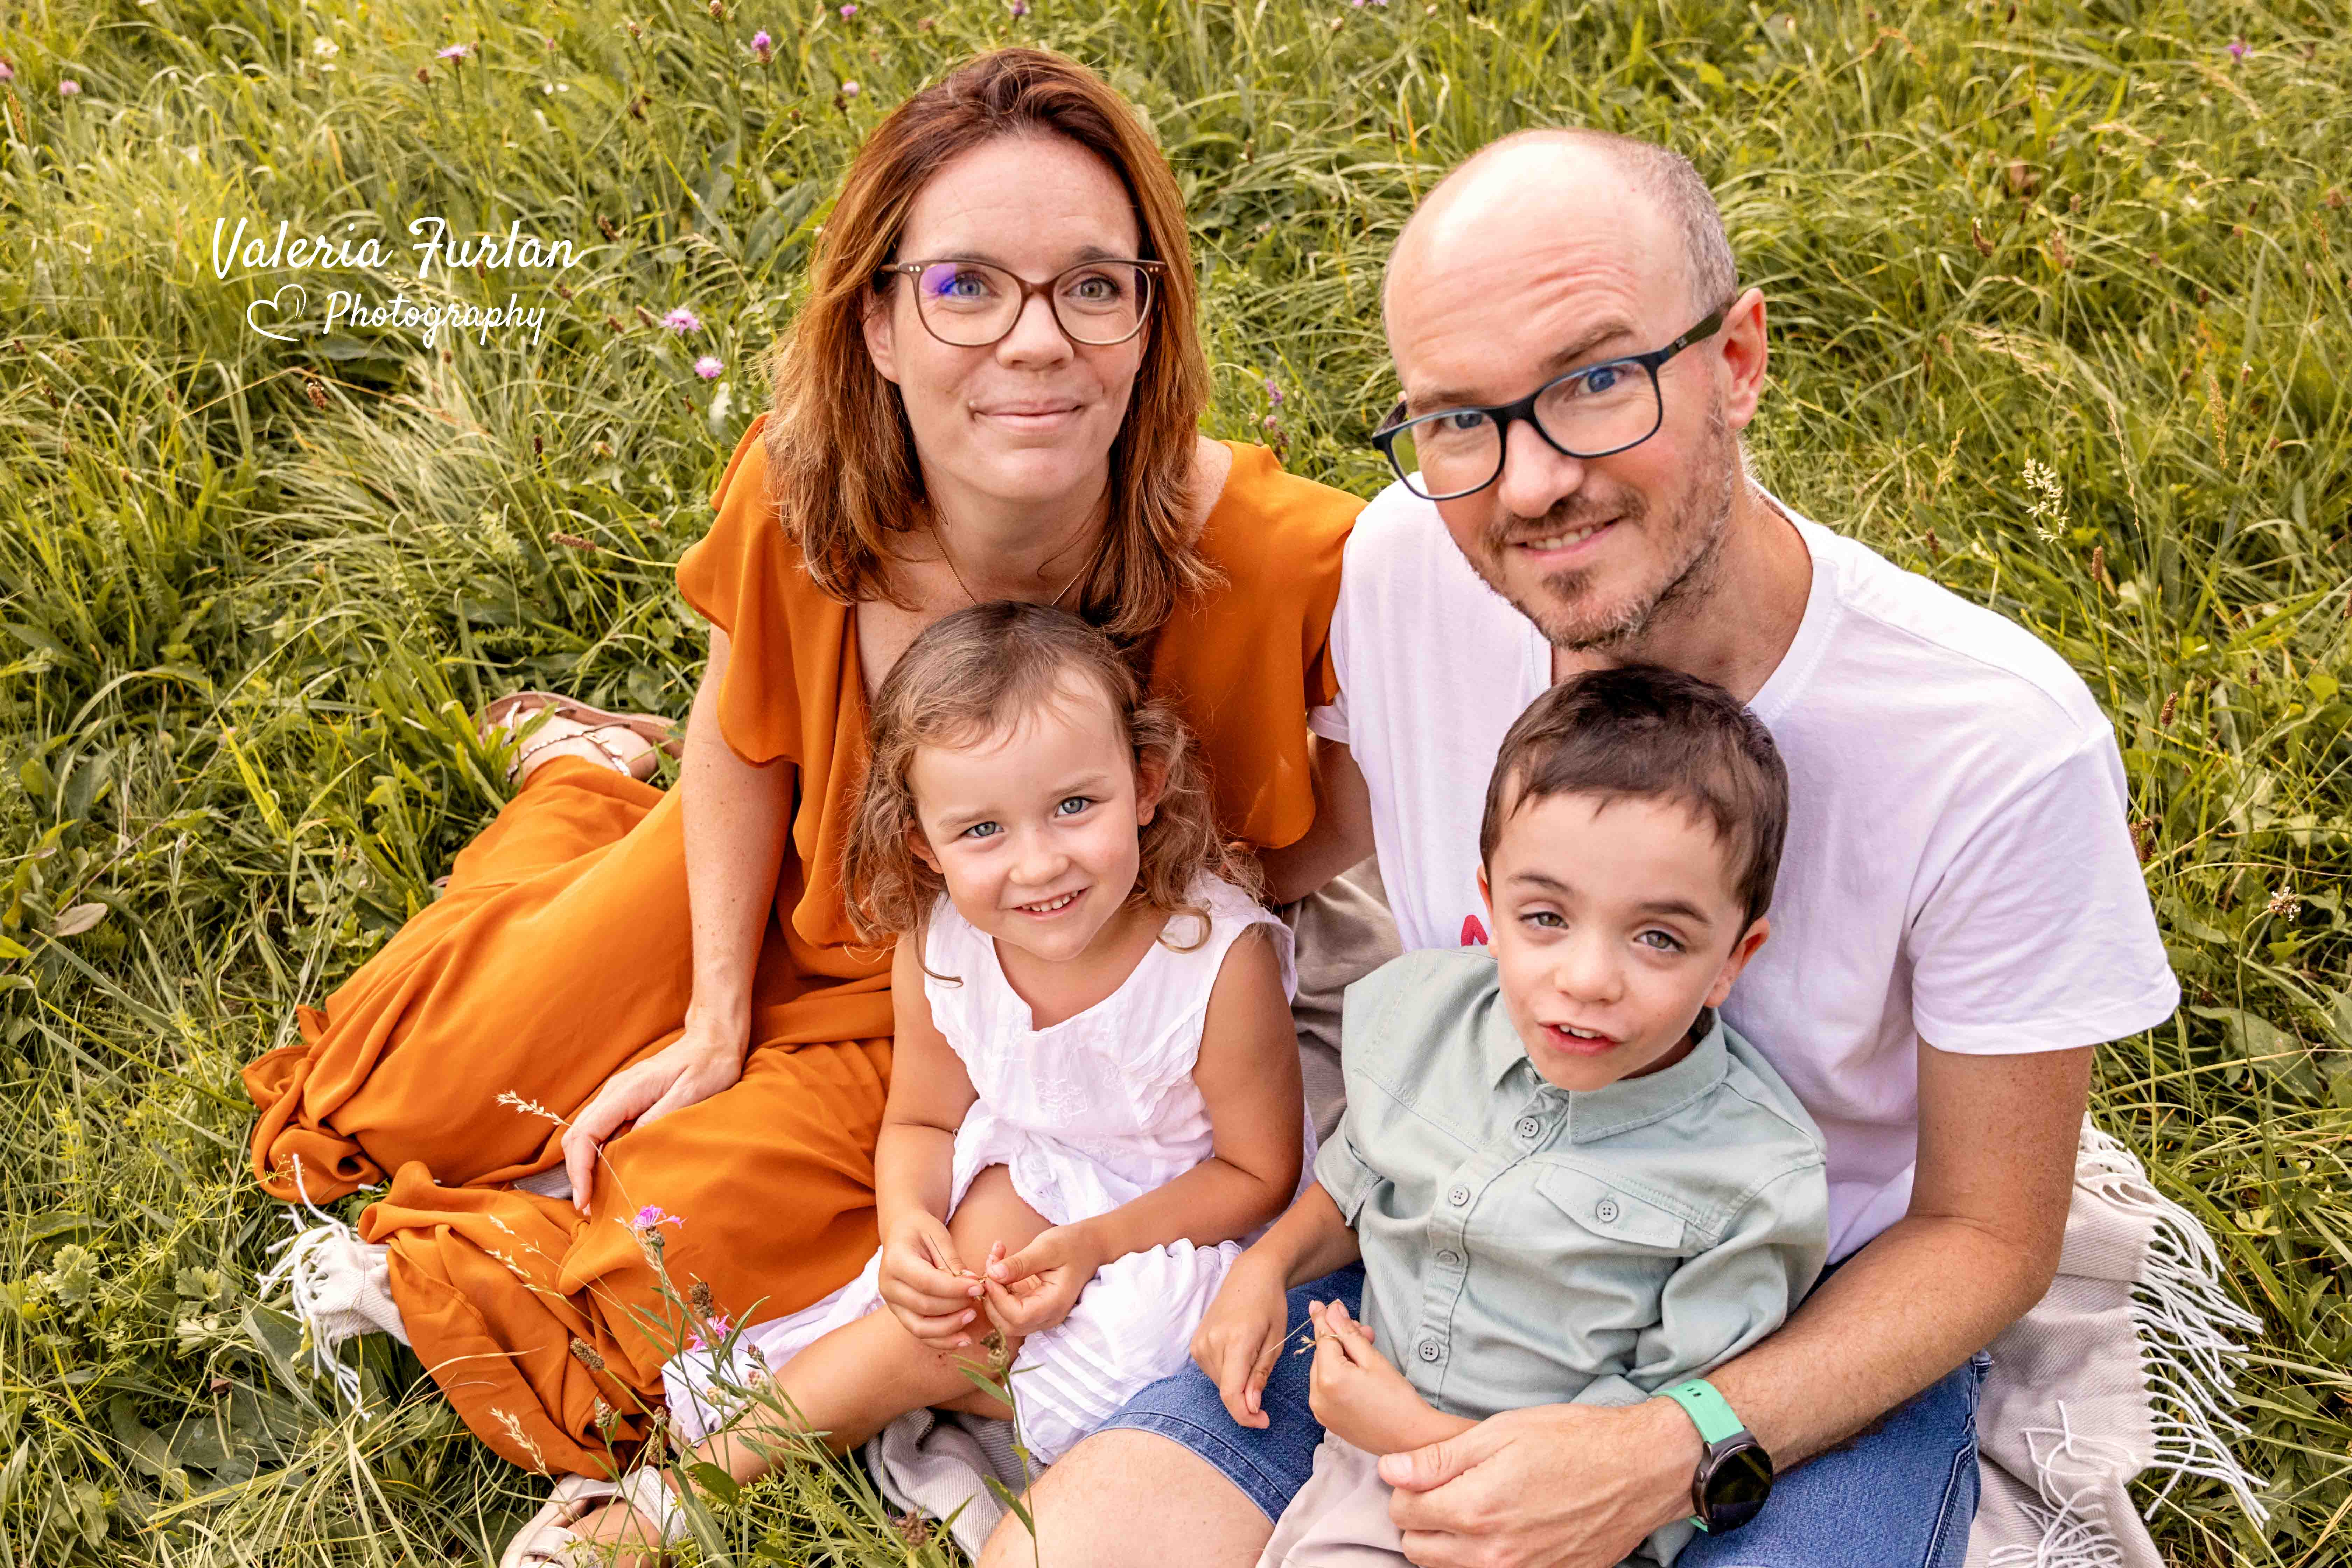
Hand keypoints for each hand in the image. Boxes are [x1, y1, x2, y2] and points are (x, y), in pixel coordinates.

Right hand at [561, 1015, 744, 1210]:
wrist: (713, 1041)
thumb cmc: (708, 1066)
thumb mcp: (692, 1093)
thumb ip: (660, 1118)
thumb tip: (630, 1146)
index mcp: (625, 1092)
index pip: (585, 1135)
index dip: (580, 1170)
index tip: (586, 1200)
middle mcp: (614, 1093)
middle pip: (577, 1137)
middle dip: (578, 1173)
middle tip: (591, 1207)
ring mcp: (618, 1096)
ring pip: (586, 1135)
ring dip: (587, 1166)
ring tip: (600, 1197)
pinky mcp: (627, 1101)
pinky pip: (602, 1131)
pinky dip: (599, 1155)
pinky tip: (613, 1173)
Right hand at [877, 1210, 984, 1350]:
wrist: (901, 1233)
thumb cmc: (921, 1230)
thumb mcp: (939, 1236)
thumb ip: (953, 1262)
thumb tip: (972, 1285)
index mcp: (895, 1261)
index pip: (927, 1282)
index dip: (954, 1289)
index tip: (978, 1286)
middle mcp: (889, 1286)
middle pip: (925, 1307)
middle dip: (956, 1306)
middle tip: (978, 1297)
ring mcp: (892, 1303)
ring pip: (921, 1328)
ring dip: (950, 1327)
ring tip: (972, 1315)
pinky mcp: (900, 1314)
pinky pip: (921, 1334)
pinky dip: (942, 1340)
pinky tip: (963, 1338)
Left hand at [979, 1225, 1106, 1339]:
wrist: (1089, 1246)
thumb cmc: (1073, 1245)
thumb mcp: (1047, 1248)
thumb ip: (1020, 1263)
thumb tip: (993, 1274)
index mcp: (1055, 1304)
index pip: (1018, 1316)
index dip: (998, 1298)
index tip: (992, 1271)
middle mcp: (1047, 1316)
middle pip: (1006, 1323)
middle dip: (991, 1296)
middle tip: (991, 1262)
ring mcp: (1039, 1313)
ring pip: (1003, 1317)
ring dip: (992, 1290)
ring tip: (995, 1257)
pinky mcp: (1031, 1305)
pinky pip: (1007, 1304)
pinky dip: (997, 1286)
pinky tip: (1000, 1261)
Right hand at [1191, 1252, 1291, 1428]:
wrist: (1250, 1276)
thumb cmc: (1270, 1305)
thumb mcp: (1275, 1341)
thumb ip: (1260, 1375)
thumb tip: (1251, 1407)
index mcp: (1236, 1340)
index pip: (1231, 1393)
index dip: (1246, 1416)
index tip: (1263, 1421)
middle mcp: (1211, 1342)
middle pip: (1227, 1390)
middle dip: (1247, 1397)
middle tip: (1264, 1376)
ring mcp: (1199, 1343)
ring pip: (1220, 1383)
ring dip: (1237, 1383)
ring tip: (1252, 1356)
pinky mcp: (1195, 1344)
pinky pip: (1213, 1371)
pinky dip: (1228, 1372)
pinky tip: (1239, 1353)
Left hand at [1305, 1298, 1461, 1455]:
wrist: (1410, 1438)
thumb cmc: (1397, 1398)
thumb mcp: (1373, 1359)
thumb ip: (1348, 1333)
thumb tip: (1331, 1310)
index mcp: (1328, 1379)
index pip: (1322, 1338)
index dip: (1325, 1319)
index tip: (1320, 1303)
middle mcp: (1317, 1396)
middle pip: (1322, 1355)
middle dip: (1340, 1340)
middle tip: (1366, 1333)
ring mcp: (1320, 1411)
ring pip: (1322, 1371)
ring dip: (1339, 1358)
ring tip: (1366, 1354)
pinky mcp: (1326, 1420)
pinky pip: (1325, 1389)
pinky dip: (1337, 1377)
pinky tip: (1357, 1373)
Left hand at [1377, 1398, 1700, 1567]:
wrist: (1639, 1470)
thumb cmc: (1572, 1441)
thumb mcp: (1500, 1433)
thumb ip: (1439, 1459)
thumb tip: (1391, 1470)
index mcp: (1475, 1508)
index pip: (1402, 1511)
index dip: (1406, 1487)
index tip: (1424, 1473)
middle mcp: (1492, 1553)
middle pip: (1417, 1549)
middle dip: (1419, 1519)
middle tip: (1444, 1490)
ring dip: (1444, 1544)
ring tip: (1468, 1509)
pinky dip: (1479, 1559)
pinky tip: (1498, 1531)